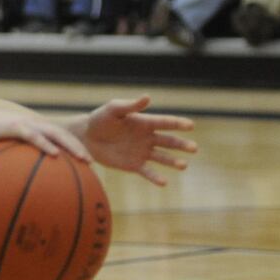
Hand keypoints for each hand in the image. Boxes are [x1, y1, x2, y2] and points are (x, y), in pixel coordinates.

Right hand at [0, 108, 91, 161]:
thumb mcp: (3, 149)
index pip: (60, 137)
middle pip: (64, 134)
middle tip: (92, 165)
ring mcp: (26, 124)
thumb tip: (20, 183)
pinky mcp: (15, 126)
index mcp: (34, 130)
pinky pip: (34, 136)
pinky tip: (55, 154)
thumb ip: (15, 161)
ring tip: (82, 159)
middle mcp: (34, 125)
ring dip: (71, 146)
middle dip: (80, 148)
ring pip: (55, 133)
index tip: (86, 165)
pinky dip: (46, 144)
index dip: (75, 148)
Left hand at [75, 96, 196, 186]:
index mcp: (144, 122)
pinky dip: (155, 177)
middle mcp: (147, 138)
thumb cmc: (100, 119)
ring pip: (162, 158)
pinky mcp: (134, 165)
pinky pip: (147, 172)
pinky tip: (164, 182)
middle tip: (194, 148)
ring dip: (173, 161)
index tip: (190, 125)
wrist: (86, 137)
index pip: (164, 123)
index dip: (178, 123)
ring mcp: (142, 152)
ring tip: (183, 165)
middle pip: (169, 141)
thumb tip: (148, 96)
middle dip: (181, 145)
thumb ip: (130, 105)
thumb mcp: (113, 109)